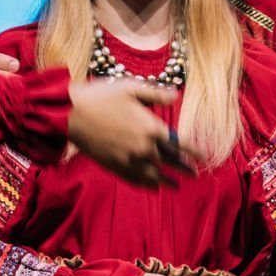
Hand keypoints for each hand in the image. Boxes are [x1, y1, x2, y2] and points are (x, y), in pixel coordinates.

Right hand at [67, 79, 194, 184]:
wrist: (71, 114)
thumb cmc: (102, 96)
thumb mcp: (132, 88)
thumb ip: (156, 94)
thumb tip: (176, 96)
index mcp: (151, 127)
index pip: (180, 143)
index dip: (193, 151)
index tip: (204, 157)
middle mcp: (144, 147)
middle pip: (170, 162)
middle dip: (183, 168)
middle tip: (194, 174)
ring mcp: (129, 160)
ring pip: (153, 175)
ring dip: (166, 180)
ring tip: (175, 185)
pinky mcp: (114, 167)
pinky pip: (135, 180)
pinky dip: (146, 184)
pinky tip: (152, 187)